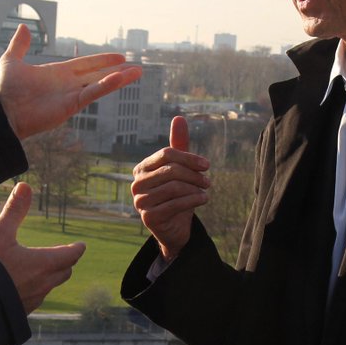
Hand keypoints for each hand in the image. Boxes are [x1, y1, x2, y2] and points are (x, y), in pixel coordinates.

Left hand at [0, 24, 142, 138]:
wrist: (3, 110)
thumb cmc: (6, 90)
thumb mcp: (11, 61)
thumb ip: (19, 45)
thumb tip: (24, 27)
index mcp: (58, 73)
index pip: (85, 65)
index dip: (102, 60)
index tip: (119, 57)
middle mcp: (68, 84)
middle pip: (98, 74)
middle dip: (117, 71)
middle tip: (136, 67)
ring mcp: (71, 95)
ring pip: (100, 84)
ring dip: (119, 78)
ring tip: (138, 72)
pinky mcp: (71, 104)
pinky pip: (92, 93)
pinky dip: (106, 86)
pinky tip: (120, 78)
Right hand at [0, 182, 85, 312]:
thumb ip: (14, 211)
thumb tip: (25, 185)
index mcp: (43, 263)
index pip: (70, 255)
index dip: (76, 249)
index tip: (80, 245)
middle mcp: (43, 283)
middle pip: (64, 272)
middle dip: (66, 262)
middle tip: (65, 256)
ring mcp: (33, 300)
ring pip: (50, 287)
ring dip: (51, 277)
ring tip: (43, 270)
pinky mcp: (22, 311)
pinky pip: (36, 299)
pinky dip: (36, 289)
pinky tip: (23, 288)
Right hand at [131, 116, 209, 260]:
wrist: (174, 227)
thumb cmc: (177, 195)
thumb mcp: (180, 170)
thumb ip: (179, 146)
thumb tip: (178, 117)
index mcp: (142, 168)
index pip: (167, 154)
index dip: (189, 157)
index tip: (207, 164)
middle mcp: (136, 183)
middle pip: (171, 170)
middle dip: (194, 175)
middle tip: (208, 181)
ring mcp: (140, 201)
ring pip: (174, 187)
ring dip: (195, 189)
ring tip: (205, 191)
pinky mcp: (148, 217)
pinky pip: (174, 204)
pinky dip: (193, 200)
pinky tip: (203, 199)